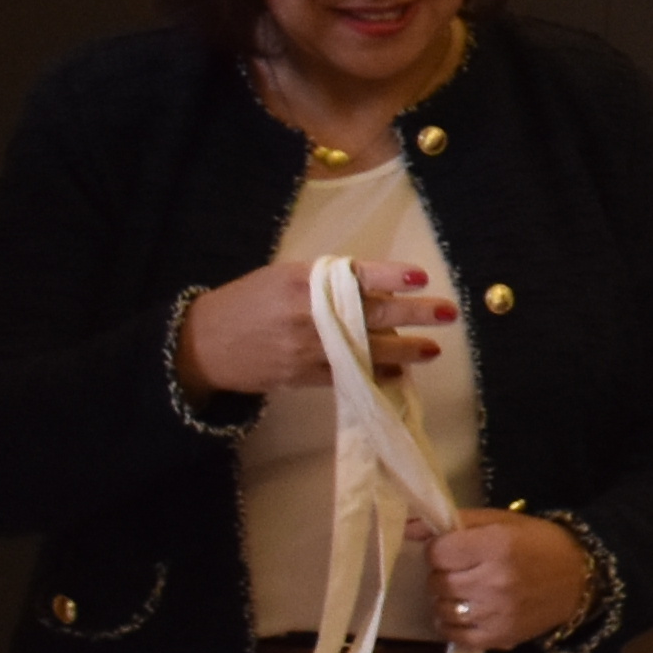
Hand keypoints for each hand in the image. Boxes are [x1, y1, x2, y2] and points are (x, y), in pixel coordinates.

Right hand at [180, 262, 454, 397]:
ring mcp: (306, 348)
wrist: (204, 343)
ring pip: (365, 350)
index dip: (391, 276)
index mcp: (303, 281)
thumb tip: (381, 289)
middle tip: (448, 313)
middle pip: (371, 313)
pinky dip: (375, 374)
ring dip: (404, 350)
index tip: (421, 276)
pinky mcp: (301, 376)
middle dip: (414, 314)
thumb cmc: (250, 301)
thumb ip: (329, 281)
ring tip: (432, 348)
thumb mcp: (286, 277)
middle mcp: (308, 314)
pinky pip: (347, 375)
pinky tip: (399, 372)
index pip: (355, 276)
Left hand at [426, 514, 589, 652]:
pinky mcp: (498, 637)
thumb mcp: (503, 522)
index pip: (437, 552)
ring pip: (441, 609)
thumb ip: (457, 522)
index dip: (441, 548)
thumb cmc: (539, 543)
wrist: (581, 578)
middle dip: (444, 573)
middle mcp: (494, 581)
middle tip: (464, 569)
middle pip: (437, 581)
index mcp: (496, 546)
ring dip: (447, 599)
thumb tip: (409, 528)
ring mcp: (495, 613)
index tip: (455, 549)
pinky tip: (466, 612)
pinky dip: (453, 624)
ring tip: (467, 590)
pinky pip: (455, 635)